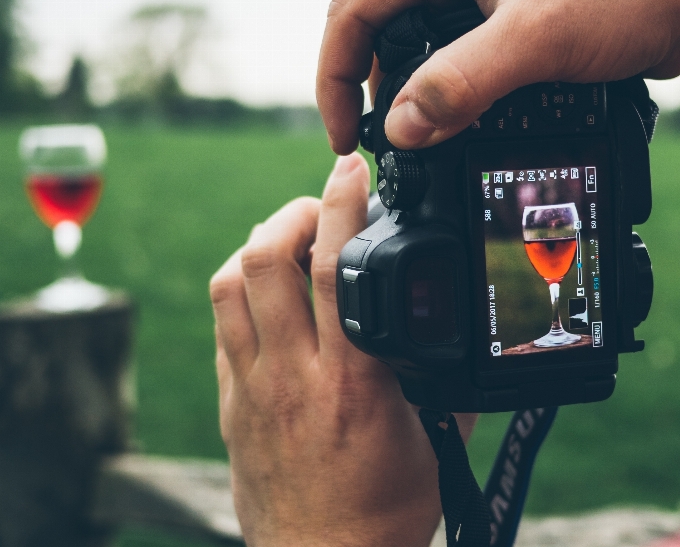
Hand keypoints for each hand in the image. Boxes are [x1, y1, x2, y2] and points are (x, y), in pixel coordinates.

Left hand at [210, 153, 475, 546]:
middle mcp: (294, 375)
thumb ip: (444, 376)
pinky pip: (222, 324)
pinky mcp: (232, 402)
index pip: (337, 268)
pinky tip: (268, 288)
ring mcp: (253, 387)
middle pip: (267, 261)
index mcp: (353, 380)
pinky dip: (241, 287)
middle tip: (320, 205)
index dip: (342, 204)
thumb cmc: (386, 509)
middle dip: (292, 211)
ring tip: (289, 238)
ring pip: (230, 285)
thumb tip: (457, 325)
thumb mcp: (437, 439)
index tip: (351, 169)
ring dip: (258, 244)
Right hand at [317, 0, 679, 153]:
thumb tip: (399, 128)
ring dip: (411, 90)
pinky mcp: (511, 5)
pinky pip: (456, 48)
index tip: (348, 137)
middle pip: (378, 24)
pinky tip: (462, 117)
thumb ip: (459, 84)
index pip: (354, 9)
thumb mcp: (534, 40)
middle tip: (384, 145)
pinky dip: (448, 86)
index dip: (335, 77)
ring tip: (421, 139)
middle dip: (369, 87)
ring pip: (417, 39)